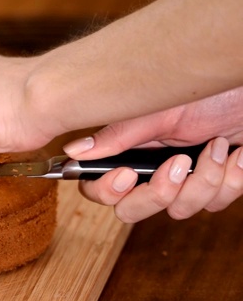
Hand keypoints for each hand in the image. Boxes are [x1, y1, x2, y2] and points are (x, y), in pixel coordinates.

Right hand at [64, 87, 242, 221]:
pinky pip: (214, 204)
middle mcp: (151, 168)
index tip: (127, 174)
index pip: (97, 187)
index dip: (107, 190)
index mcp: (130, 149)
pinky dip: (230, 179)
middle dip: (158, 194)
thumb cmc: (211, 90)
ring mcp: (183, 179)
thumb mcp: (159, 111)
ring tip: (217, 146)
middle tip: (180, 163)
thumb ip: (117, 136)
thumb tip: (73, 150)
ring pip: (179, 210)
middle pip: (131, 211)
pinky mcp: (216, 184)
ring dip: (203, 181)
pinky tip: (236, 153)